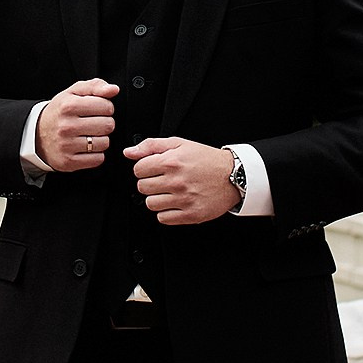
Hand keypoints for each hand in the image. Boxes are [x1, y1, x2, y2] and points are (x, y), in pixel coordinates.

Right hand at [35, 77, 117, 172]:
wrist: (37, 134)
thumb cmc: (60, 111)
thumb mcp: (74, 92)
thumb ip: (95, 86)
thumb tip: (114, 90)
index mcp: (68, 106)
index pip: (106, 106)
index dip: (106, 107)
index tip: (97, 109)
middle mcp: (66, 126)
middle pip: (108, 125)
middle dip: (105, 123)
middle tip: (93, 122)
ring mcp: (67, 145)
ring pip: (104, 143)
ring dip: (101, 139)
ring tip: (89, 135)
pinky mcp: (69, 161)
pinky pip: (98, 159)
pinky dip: (96, 154)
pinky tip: (86, 147)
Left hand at [126, 135, 241, 224]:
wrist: (234, 175)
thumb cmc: (207, 159)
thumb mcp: (179, 144)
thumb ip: (151, 146)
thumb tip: (129, 152)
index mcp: (172, 162)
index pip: (138, 169)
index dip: (144, 169)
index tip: (153, 169)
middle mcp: (177, 181)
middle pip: (142, 188)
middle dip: (150, 183)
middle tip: (163, 181)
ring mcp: (184, 199)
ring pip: (151, 204)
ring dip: (157, 199)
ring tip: (170, 192)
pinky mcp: (191, 215)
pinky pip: (163, 219)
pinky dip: (167, 212)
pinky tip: (176, 203)